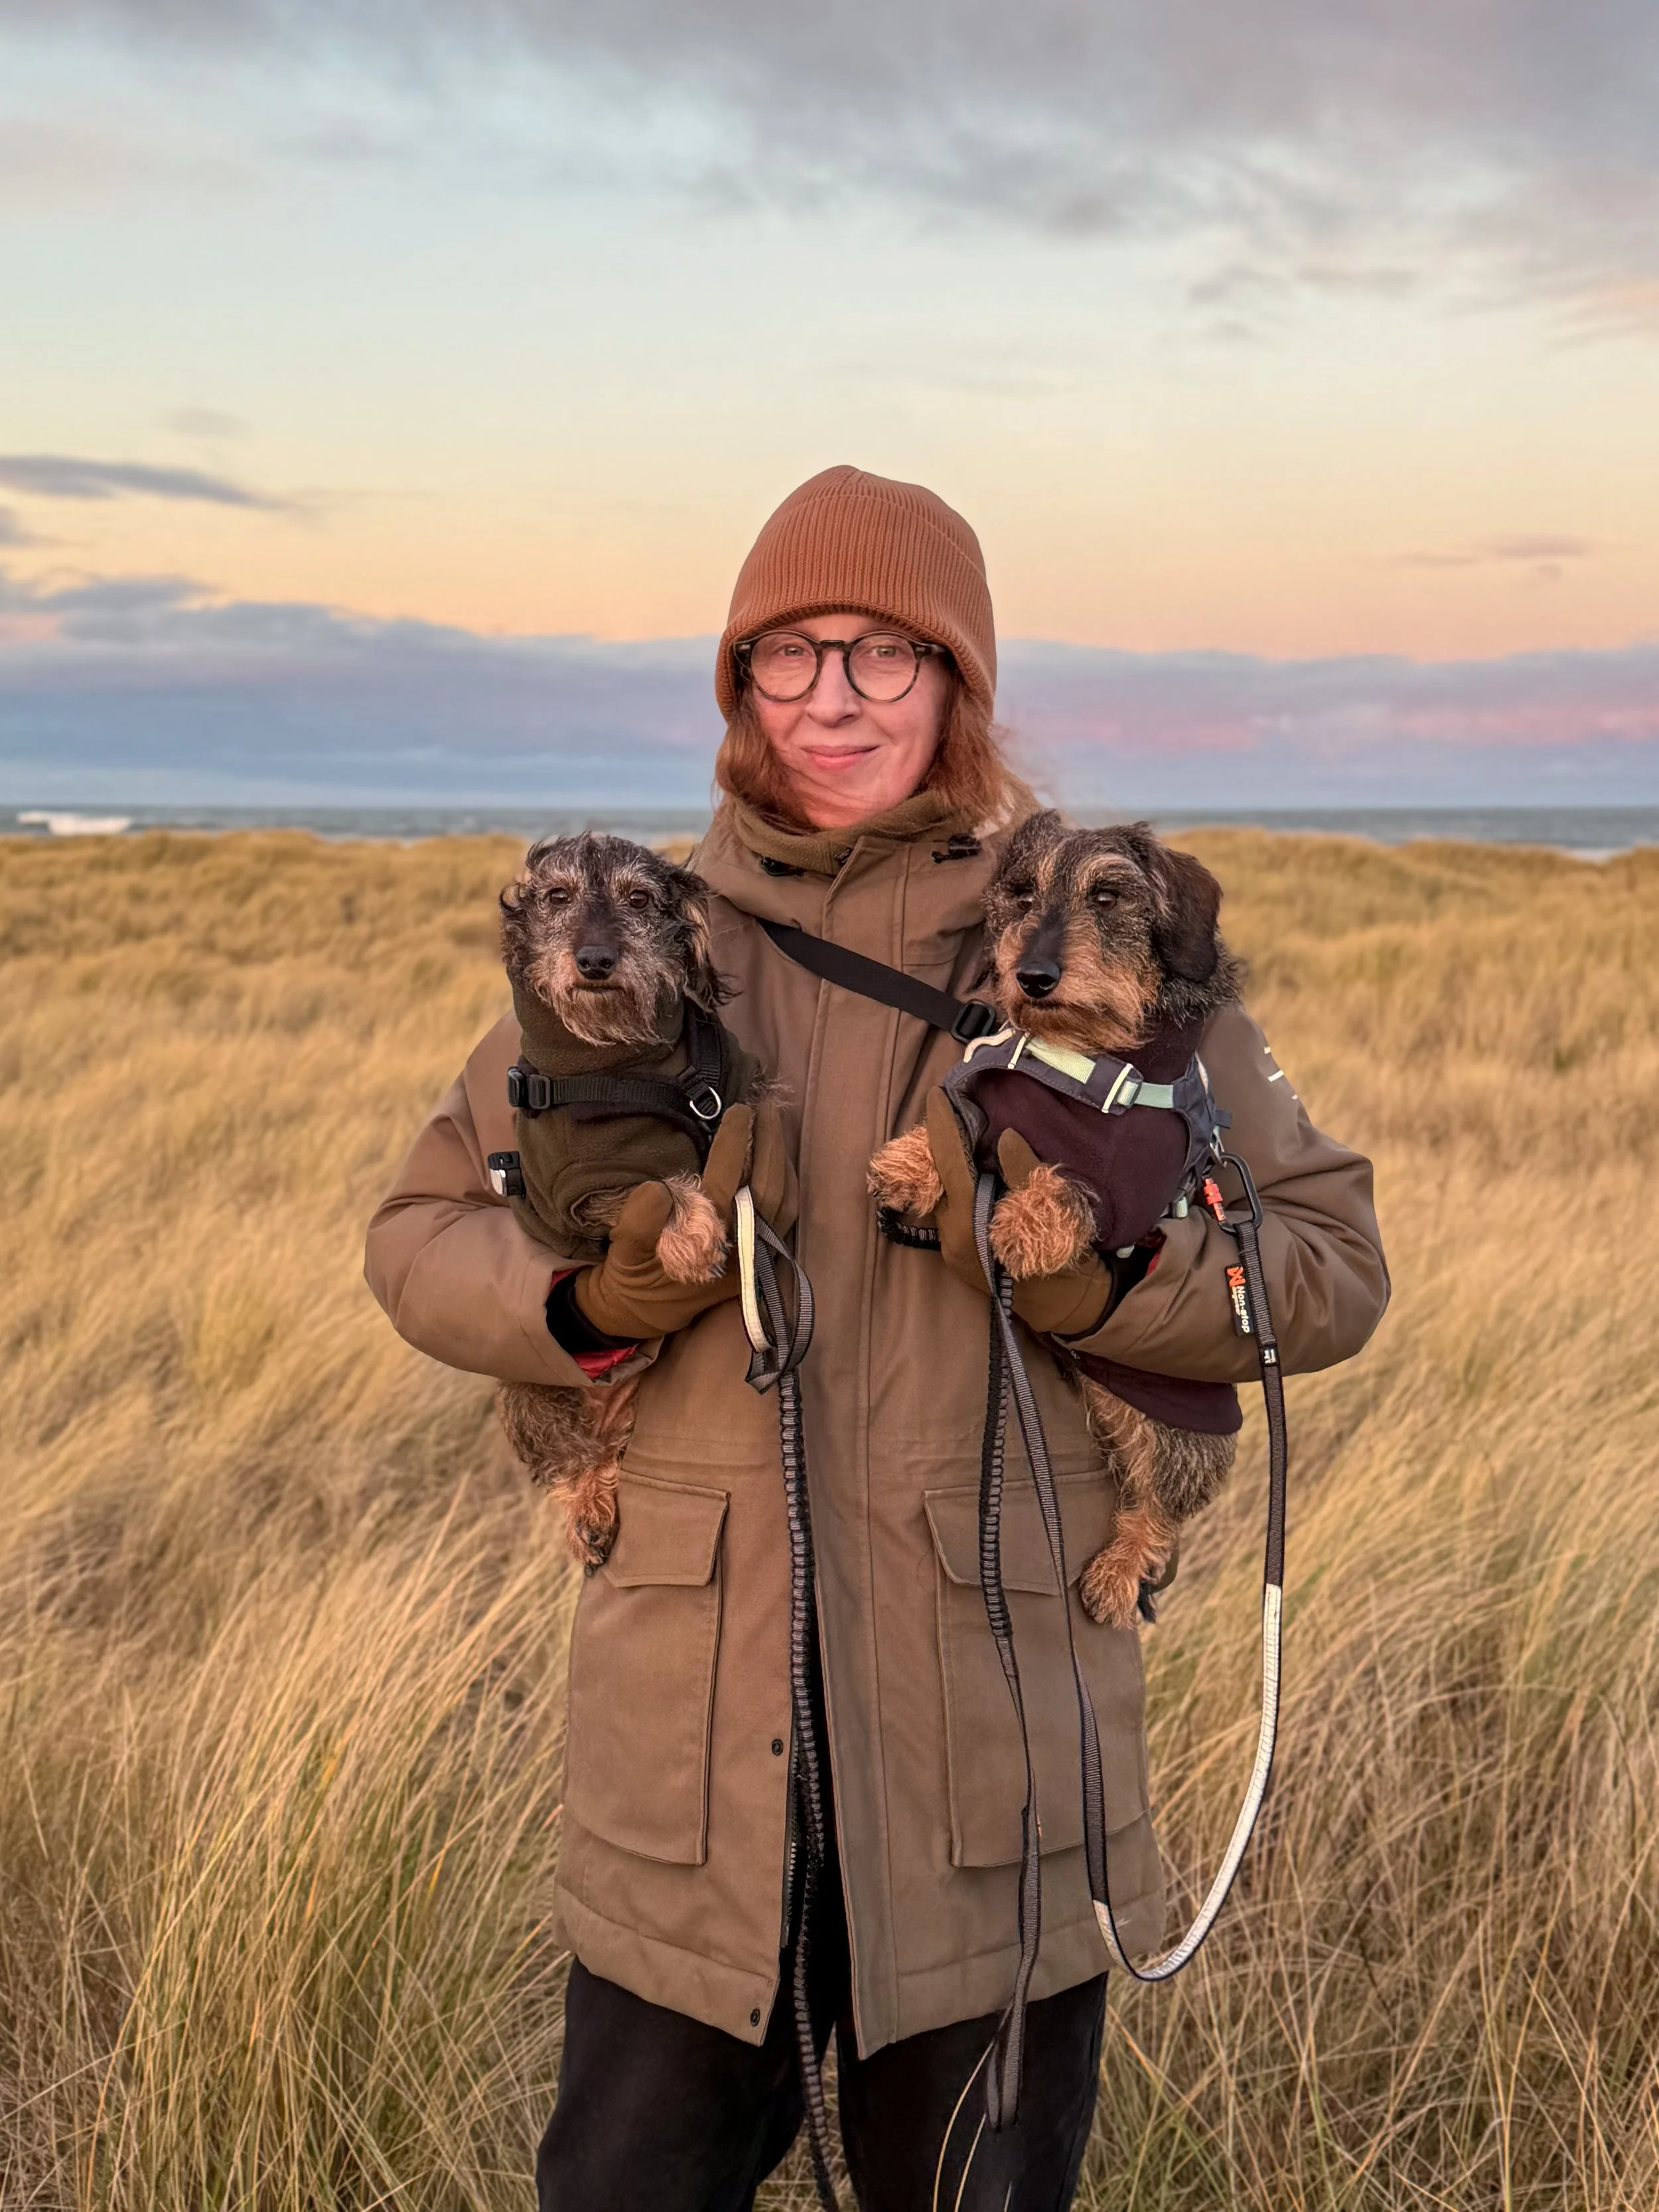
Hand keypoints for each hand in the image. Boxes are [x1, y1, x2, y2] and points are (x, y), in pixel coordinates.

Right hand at [573, 1101, 797, 1339]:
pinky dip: (788, 1186)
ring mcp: (754, 1256)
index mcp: (706, 1241)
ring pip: (784, 1202)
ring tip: (774, 1127)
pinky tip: (779, 1163)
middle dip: (770, 1143)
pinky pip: (786, 1219)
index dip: (735, 1142)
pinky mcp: (759, 1260)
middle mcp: (739, 1248)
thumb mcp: (623, 1248)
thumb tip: (659, 1188)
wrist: (642, 1312)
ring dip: (783, 1161)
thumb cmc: (632, 1273)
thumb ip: (638, 1222)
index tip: (738, 1110)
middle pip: (768, 1187)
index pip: (727, 1181)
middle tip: (766, 1106)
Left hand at [923, 1089, 1112, 1337]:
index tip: (937, 1094)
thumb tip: (1006, 1137)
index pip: (949, 1166)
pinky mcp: (956, 1252)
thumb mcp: (1055, 1213)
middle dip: (940, 1141)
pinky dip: (953, 1182)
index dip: (943, 1127)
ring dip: (946, 1162)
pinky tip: (966, 1164)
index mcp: (970, 1228)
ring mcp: (951, 1248)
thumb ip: (1026, 1174)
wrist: (1065, 1306)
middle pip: (937, 1178)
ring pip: (939, 1193)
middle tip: (949, 1105)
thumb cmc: (1064, 1262)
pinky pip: (946, 1206)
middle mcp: (952, 1238)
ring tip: (957, 1128)